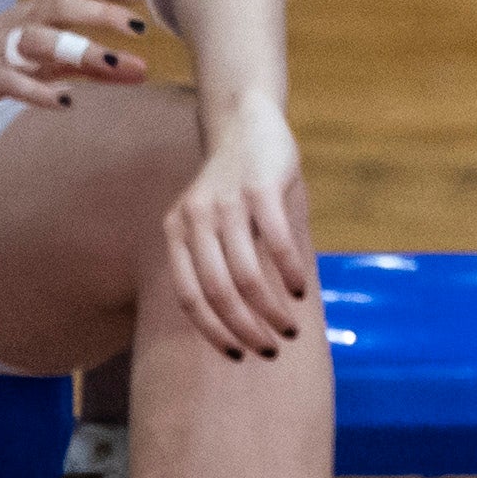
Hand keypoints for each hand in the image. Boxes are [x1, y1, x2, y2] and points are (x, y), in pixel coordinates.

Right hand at [0, 0, 151, 124]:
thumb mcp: (44, 62)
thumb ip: (91, 66)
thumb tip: (141, 71)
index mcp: (33, 14)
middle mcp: (18, 24)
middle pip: (61, 6)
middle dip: (101, 12)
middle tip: (139, 26)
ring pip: (38, 40)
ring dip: (76, 48)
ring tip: (111, 62)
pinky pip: (11, 81)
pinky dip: (38, 91)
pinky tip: (65, 103)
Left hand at [161, 92, 320, 360]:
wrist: (246, 121)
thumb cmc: (232, 184)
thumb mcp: (208, 220)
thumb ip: (212, 258)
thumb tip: (236, 319)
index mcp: (176, 233)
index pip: (189, 297)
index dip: (213, 331)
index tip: (238, 356)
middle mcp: (194, 220)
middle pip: (217, 291)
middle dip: (245, 328)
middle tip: (271, 348)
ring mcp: (227, 203)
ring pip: (245, 273)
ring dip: (269, 308)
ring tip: (290, 326)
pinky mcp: (260, 188)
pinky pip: (276, 241)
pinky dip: (289, 271)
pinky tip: (300, 290)